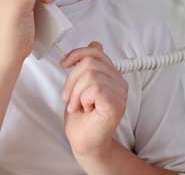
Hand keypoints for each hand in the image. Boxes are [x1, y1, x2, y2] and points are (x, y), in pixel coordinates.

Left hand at [60, 41, 128, 157]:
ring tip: (78, 106)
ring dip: (76, 93)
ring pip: (90, 74)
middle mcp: (119, 82)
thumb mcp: (80, 85)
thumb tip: (96, 43)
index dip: (77, 54)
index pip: (96, 51)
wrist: (84, 142)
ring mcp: (120, 93)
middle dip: (72, 80)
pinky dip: (83, 99)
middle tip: (71, 99)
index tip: (64, 64)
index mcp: (112, 75)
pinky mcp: (116, 104)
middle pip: (90, 61)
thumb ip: (89, 66)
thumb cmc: (82, 118)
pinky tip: (86, 110)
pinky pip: (94, 88)